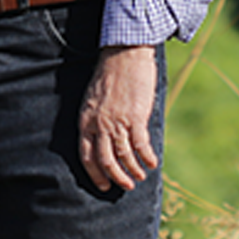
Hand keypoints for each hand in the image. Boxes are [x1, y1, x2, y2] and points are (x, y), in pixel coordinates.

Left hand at [78, 44, 158, 191]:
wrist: (123, 53)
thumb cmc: (110, 74)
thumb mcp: (93, 98)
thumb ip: (96, 119)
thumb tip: (104, 138)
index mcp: (86, 120)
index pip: (86, 156)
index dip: (95, 174)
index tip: (103, 185)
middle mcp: (99, 124)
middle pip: (106, 161)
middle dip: (116, 178)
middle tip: (126, 185)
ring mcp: (117, 121)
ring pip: (124, 156)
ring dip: (133, 170)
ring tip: (140, 176)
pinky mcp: (135, 117)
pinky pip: (141, 146)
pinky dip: (147, 158)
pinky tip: (152, 162)